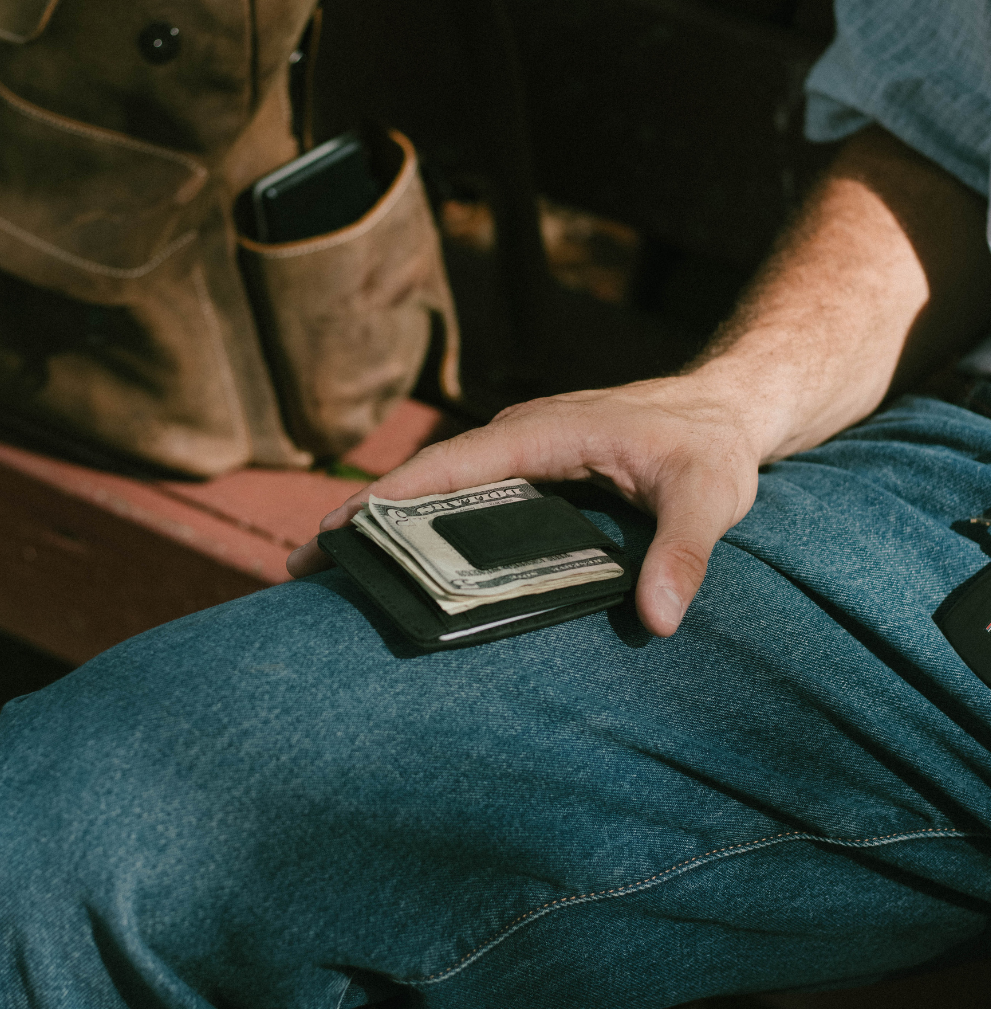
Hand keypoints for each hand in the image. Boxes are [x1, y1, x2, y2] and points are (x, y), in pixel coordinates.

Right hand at [286, 375, 763, 636]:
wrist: (720, 407)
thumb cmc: (709, 446)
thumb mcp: (707, 496)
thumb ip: (683, 552)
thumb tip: (659, 619)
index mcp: (543, 432)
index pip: (450, 465)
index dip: (390, 498)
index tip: (336, 531)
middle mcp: (517, 437)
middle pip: (424, 477)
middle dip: (365, 517)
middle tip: (307, 567)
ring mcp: (518, 451)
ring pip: (437, 485)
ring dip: (387, 520)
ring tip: (335, 570)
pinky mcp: (526, 468)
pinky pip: (462, 492)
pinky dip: (423, 520)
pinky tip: (404, 557)